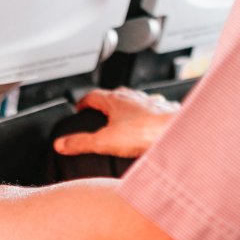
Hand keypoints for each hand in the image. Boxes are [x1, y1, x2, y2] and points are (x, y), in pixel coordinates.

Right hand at [53, 87, 179, 157]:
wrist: (178, 133)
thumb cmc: (146, 133)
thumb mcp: (104, 142)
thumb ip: (81, 143)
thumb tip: (61, 144)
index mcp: (116, 100)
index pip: (92, 95)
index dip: (83, 102)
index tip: (78, 108)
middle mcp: (134, 97)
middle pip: (114, 96)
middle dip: (105, 104)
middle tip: (98, 114)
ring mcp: (151, 103)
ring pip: (135, 101)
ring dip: (127, 108)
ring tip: (122, 119)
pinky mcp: (166, 112)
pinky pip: (154, 110)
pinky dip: (147, 116)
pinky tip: (148, 126)